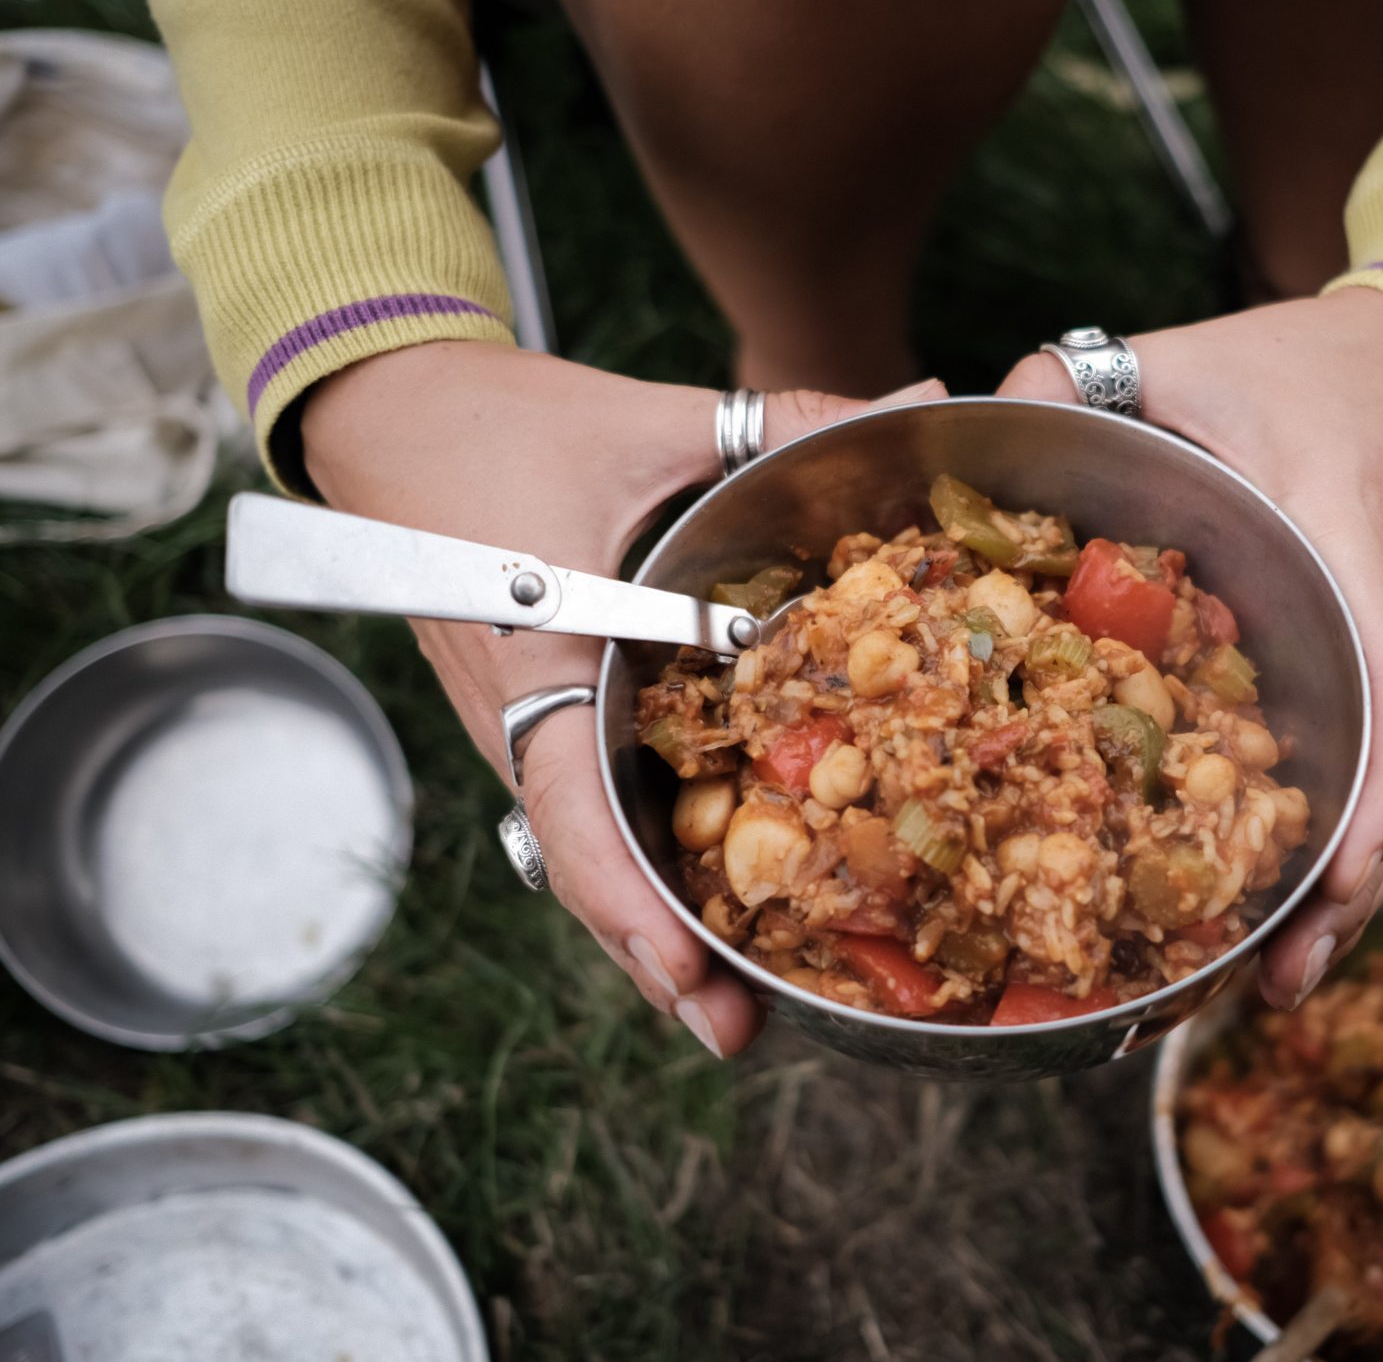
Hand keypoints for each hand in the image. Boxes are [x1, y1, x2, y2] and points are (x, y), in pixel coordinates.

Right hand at [303, 340, 945, 1054]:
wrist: (393, 414)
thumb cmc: (502, 425)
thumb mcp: (654, 423)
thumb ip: (791, 426)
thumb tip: (930, 411)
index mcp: (536, 656)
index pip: (571, 810)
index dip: (629, 905)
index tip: (689, 977)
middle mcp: (523, 716)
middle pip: (586, 867)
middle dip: (660, 955)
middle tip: (742, 1030)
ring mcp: (530, 727)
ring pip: (592, 853)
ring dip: (658, 927)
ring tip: (742, 1004)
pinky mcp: (548, 718)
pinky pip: (598, 808)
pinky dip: (650, 864)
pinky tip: (718, 902)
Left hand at [1000, 289, 1382, 1008]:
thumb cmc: (1302, 366)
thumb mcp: (1183, 362)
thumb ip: (1075, 380)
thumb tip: (970, 419)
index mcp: (1338, 558)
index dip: (1367, 802)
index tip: (1329, 887)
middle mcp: (1368, 628)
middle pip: (1381, 785)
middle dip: (1337, 898)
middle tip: (1268, 989)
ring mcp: (1366, 656)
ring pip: (1365, 794)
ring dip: (1323, 892)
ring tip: (1256, 986)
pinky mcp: (1346, 668)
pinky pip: (1338, 765)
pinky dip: (1303, 841)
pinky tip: (1251, 904)